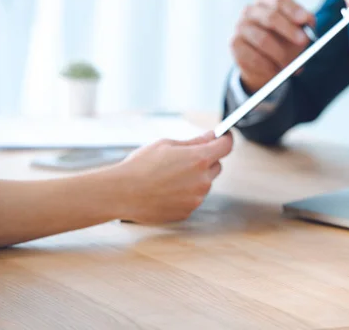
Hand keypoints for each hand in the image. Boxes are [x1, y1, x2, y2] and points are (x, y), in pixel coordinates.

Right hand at [110, 131, 233, 222]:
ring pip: (205, 183)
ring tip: (169, 176)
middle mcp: (202, 180)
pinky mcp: (188, 211)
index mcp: (199, 159)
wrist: (122, 193)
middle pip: (217, 166)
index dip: (226, 140)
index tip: (224, 137)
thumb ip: (194, 142)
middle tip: (185, 158)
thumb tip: (212, 136)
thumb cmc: (140, 166)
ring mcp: (196, 198)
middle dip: (206, 160)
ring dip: (195, 178)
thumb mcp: (166, 145)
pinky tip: (167, 189)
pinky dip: (186, 193)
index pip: (226, 147)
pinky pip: (194, 198)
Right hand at [231, 0, 315, 92]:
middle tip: (303, 41)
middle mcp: (250, 10)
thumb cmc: (282, 42)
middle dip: (289, 30)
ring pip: (263, 39)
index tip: (305, 20)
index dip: (294, 10)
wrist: (261, 64)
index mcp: (267, 1)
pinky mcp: (234, 44)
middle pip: (270, 17)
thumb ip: (304, 25)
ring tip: (290, 65)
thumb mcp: (296, 32)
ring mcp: (240, 26)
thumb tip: (309, 23)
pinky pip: (254, 56)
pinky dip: (268, 66)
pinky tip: (276, 71)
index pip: (280, 1)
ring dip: (280, 54)